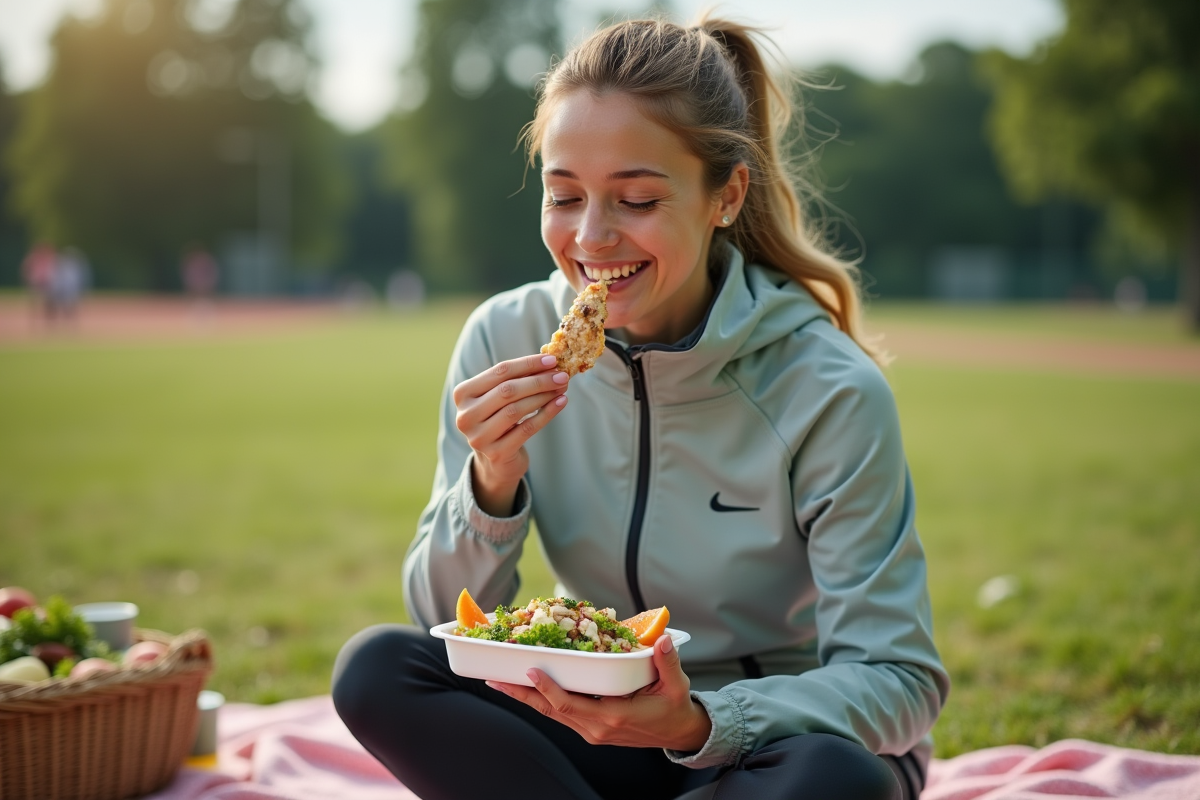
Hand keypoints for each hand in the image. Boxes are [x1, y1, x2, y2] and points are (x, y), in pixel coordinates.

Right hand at [453, 354, 569, 515]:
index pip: (500, 372)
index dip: (528, 364)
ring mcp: (479, 436)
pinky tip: (560, 403)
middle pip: (508, 390)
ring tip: (562, 388)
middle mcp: (466, 415)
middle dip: (538, 380)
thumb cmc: (500, 421)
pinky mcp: (496, 453)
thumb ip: (516, 380)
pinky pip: (527, 429)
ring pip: (517, 410)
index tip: (552, 359)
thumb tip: (549, 362)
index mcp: (463, 394)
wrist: (495, 462)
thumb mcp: (499, 399)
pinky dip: (546, 414)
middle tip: (562, 375)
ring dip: (543, 396)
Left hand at [487, 635, 712, 751]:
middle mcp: (596, 727)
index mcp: (613, 716)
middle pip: (551, 711)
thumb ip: (667, 662)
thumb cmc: (674, 708)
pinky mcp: (590, 729)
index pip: (571, 704)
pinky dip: (540, 701)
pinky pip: (559, 714)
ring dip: (524, 698)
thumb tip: (662, 640)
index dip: (548, 688)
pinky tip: (525, 689)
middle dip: (521, 694)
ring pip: (551, 714)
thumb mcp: (676, 685)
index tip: (530, 670)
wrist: (678, 733)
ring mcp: (591, 731)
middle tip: (494, 678)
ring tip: (499, 682)